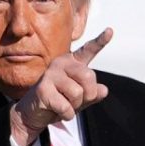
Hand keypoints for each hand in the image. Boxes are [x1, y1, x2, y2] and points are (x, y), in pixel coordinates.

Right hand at [10, 28, 113, 145]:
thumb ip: (93, 93)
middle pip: (89, 77)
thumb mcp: (80, 99)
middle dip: (88, 95)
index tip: (110, 31)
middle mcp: (61, 63)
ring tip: (63, 105)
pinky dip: (66, 114)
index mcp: (72, 62)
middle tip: (76, 101)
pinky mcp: (43, 89)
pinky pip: (66, 106)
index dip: (100, 41)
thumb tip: (103, 90)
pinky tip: (56, 111)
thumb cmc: (58, 102)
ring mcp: (50, 74)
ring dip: (74, 106)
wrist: (33, 113)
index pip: (88, 50)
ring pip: (78, 93)